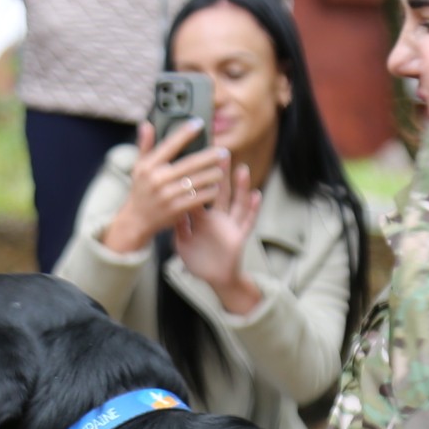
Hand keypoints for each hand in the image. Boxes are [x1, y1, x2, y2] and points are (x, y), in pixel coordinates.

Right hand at [98, 121, 231, 255]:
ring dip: (213, 175)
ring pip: (199, 181)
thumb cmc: (141, 189)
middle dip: (210, 156)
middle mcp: (158, 179)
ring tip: (221, 171)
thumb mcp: (138, 167)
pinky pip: (200, 197)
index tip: (198, 124)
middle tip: (223, 151)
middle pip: (191, 163)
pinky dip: (210, 192)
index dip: (185, 133)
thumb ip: (144, 146)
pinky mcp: (177, 209)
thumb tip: (146, 124)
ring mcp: (168, 195)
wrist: (137, 220)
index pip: (170, 145)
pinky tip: (215, 188)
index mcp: (149, 166)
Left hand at [173, 159, 263, 314]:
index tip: (194, 159)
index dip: (197, 178)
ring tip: (242, 169)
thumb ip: (178, 226)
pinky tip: (257, 196)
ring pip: (236, 202)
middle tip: (221, 152)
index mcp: (201, 217)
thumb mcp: (182, 242)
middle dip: (220, 173)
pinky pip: (247, 221)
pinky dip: (253, 209)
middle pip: (219, 191)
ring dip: (240, 187)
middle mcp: (217, 217)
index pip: (199, 193)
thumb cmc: (198, 258)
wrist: (214, 277)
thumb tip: (170, 207)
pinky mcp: (239, 236)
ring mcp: (230, 225)